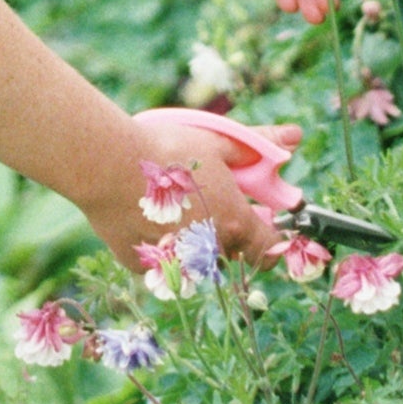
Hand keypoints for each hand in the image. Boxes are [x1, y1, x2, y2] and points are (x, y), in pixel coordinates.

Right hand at [82, 115, 278, 271]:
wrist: (106, 165)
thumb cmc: (166, 150)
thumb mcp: (216, 140)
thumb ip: (258, 145)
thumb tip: (296, 137)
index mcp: (235, 225)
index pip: (270, 250)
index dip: (269, 234)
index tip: (259, 217)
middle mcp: (210, 253)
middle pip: (233, 253)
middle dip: (228, 231)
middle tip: (210, 200)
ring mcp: (177, 265)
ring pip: (196, 259)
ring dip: (194, 239)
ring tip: (173, 202)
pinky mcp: (144, 266)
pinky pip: (161, 260)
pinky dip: (160, 242)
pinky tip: (145, 212)